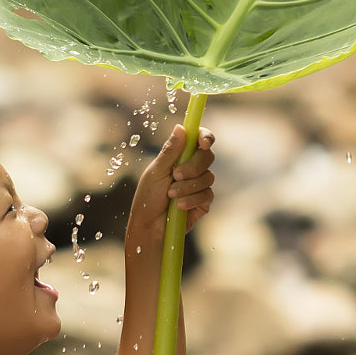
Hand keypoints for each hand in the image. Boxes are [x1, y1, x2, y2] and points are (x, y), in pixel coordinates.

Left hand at [125, 124, 215, 251]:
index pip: (199, 140)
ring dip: (188, 186)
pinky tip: (179, 206)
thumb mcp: (156, 172)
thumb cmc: (147, 198)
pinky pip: (207, 194)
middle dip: (192, 166)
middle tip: (175, 175)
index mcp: (179, 157)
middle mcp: (191, 168)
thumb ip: (170, 151)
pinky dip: (192, 199)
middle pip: (207, 157)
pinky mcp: (203, 202)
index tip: (203, 143)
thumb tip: (181, 127)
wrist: (149, 227)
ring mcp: (199, 185)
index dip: (205, 137)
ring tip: (171, 195)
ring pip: (208, 177)